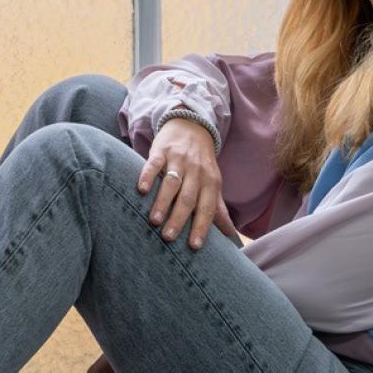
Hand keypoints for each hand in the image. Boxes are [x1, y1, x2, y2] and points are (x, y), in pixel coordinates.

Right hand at [137, 117, 239, 250]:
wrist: (191, 126)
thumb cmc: (201, 163)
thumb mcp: (212, 184)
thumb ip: (218, 210)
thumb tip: (232, 238)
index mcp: (210, 182)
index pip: (207, 207)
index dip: (201, 227)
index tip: (194, 246)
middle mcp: (196, 171)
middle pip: (188, 198)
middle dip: (179, 219)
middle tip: (168, 238)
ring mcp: (178, 160)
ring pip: (171, 183)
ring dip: (162, 202)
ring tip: (154, 220)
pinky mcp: (161, 150)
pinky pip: (154, 164)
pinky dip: (147, 176)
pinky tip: (140, 189)